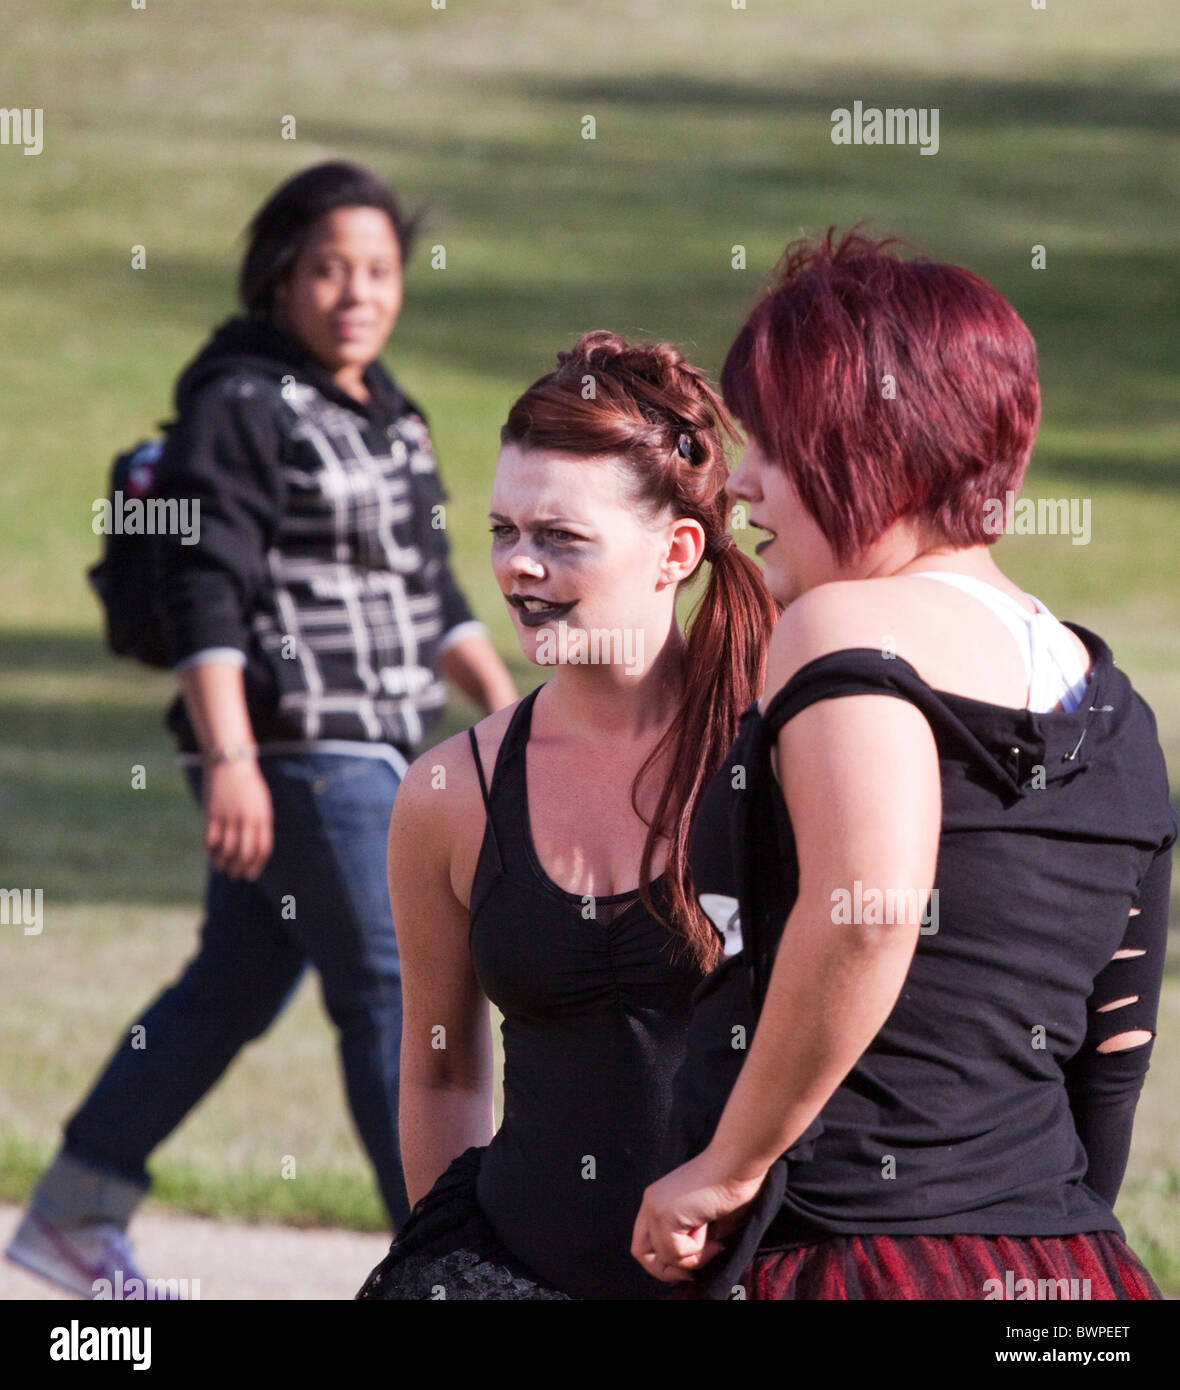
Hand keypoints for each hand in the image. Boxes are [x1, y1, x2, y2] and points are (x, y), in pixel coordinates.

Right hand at [202, 760, 272, 879]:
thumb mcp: (261, 803)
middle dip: (240, 868)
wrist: (231, 762)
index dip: (257, 865)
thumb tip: (255, 849)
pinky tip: (210, 852)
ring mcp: (228, 816)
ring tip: (221, 867)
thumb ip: (259, 824)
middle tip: (235, 875)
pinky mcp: (211, 813)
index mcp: (262, 817)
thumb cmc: (248, 785)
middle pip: (244, 853)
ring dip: (223, 862)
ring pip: (226, 849)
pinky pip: (210, 839)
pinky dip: (210, 849)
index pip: (262, 849)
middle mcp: (246, 819)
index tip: (251, 875)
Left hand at [631, 1150, 766, 1282]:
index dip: (668, 1261)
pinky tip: (709, 1228)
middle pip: (641, 1253)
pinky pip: (674, 1252)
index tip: (697, 1260)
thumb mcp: (705, 1221)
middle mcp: (650, 1202)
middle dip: (670, 1269)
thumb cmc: (731, 1188)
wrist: (738, 1163)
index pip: (646, 1243)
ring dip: (690, 1258)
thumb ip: (689, 1239)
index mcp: (658, 1200)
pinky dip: (696, 1250)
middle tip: (699, 1264)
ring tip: (711, 1241)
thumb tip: (687, 1270)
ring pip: (659, 1258)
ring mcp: (654, 1207)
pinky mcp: (664, 1214)